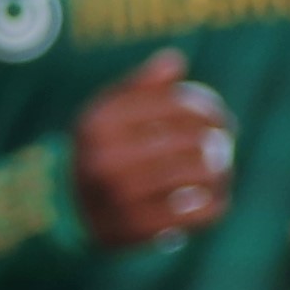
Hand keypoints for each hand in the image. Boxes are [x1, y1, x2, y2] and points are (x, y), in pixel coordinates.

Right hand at [68, 56, 235, 250]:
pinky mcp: (137, 228)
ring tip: (223, 170)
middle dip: (219, 138)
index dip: (208, 108)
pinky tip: (213, 199)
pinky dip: (213, 205)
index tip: (219, 118)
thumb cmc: (98, 150)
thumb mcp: (106, 112)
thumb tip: (175, 61)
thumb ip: (139, 86)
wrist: (64, 208)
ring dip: (221, 172)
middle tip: (226, 141)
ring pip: (198, 175)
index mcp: (101, 123)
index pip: (175, 106)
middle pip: (191, 141)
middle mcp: (107, 158)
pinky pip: (195, 213)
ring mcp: (121, 196)